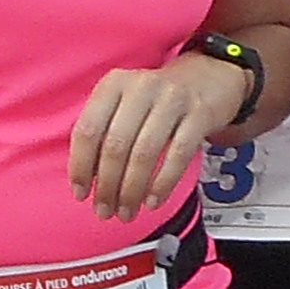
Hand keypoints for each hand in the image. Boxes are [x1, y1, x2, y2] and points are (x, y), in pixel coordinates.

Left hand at [73, 54, 244, 222]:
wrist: (209, 77)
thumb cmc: (156, 100)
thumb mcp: (125, 103)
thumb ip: (104, 133)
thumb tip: (87, 180)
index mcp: (114, 84)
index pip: (88, 129)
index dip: (81, 166)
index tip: (80, 194)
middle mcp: (140, 87)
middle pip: (116, 145)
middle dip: (107, 186)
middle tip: (105, 211)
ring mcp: (171, 99)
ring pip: (145, 153)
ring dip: (132, 190)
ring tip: (127, 212)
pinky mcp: (199, 114)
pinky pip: (178, 155)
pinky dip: (162, 183)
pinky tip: (153, 201)